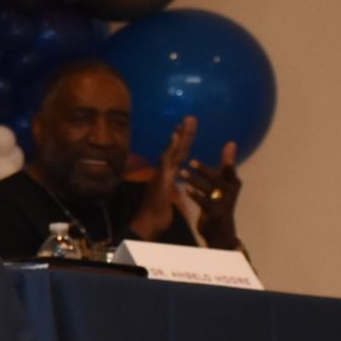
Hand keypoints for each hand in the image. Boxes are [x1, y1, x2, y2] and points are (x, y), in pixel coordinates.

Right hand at [129, 115, 195, 240]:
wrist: (150, 223)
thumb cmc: (158, 213)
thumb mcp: (167, 196)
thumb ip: (169, 186)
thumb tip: (171, 181)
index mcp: (168, 174)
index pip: (178, 154)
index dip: (183, 141)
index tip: (187, 128)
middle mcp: (164, 170)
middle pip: (175, 148)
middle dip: (183, 133)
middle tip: (190, 117)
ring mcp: (162, 173)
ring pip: (171, 151)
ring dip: (179, 135)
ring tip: (185, 121)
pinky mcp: (161, 178)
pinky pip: (167, 160)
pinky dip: (171, 147)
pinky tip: (175, 136)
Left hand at [178, 140, 240, 248]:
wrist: (220, 229)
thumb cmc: (221, 200)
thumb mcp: (225, 183)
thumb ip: (227, 163)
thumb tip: (231, 143)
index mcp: (234, 183)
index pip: (230, 169)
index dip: (228, 158)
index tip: (229, 143)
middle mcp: (231, 193)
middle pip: (217, 179)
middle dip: (204, 170)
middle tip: (191, 161)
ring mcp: (223, 204)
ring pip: (208, 190)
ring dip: (194, 181)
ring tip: (182, 173)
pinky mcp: (214, 213)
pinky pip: (203, 202)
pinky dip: (195, 195)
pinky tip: (186, 189)